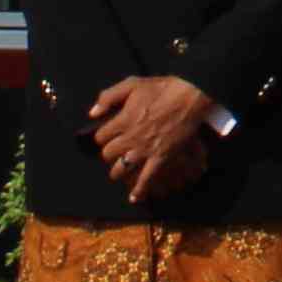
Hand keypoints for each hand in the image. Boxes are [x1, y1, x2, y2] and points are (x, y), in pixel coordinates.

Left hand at [91, 74, 222, 202]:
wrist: (189, 97)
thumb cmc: (162, 89)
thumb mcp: (132, 84)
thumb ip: (109, 97)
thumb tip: (92, 113)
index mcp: (123, 120)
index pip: (100, 136)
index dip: (102, 136)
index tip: (106, 135)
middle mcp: (130, 138)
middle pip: (108, 154)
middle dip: (108, 153)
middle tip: (114, 150)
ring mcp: (145, 150)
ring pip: (121, 168)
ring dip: (117, 170)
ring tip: (119, 170)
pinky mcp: (160, 158)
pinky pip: (147, 179)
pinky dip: (140, 190)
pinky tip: (135, 198)